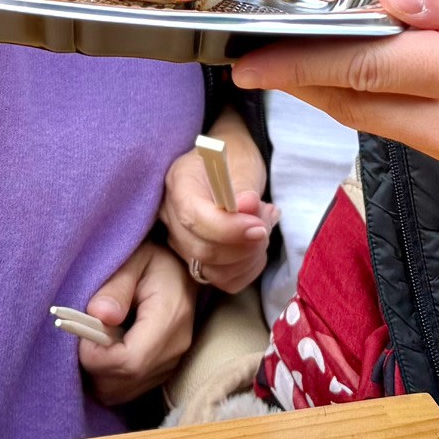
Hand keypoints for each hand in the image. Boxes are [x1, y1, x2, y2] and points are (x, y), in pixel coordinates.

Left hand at [75, 241, 196, 406]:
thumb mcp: (135, 259)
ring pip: (121, 391)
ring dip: (98, 373)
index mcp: (170, 317)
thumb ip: (116, 287)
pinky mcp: (163, 371)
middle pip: (123, 381)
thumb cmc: (155, 261)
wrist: (183, 271)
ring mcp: (171, 363)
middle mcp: (175, 347)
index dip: (97, 355)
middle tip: (85, 334)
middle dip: (93, 365)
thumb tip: (99, 315)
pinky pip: (127, 390)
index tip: (81, 332)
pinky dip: (109, 377)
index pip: (130, 360)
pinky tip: (107, 350)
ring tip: (96, 340)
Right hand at [162, 110, 276, 294]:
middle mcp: (171, 216)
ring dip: (249, 257)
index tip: (260, 226)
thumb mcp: (242, 161)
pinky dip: (248, 269)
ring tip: (265, 227)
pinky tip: (257, 246)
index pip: (194, 217)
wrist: (230, 165)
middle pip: (202, 250)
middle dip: (245, 244)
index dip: (229, 229)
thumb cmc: (235, 158)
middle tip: (268, 219)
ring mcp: (180, 241)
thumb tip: (246, 207)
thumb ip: (243, 186)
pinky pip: (224, 280)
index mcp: (178, 183)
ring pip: (213, 271)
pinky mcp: (196, 260)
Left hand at [228, 0, 438, 205]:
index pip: (365, 66)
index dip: (297, 61)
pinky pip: (429, 142)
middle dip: (306, 84)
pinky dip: (398, 112)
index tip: (248, 56)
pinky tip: (398, 82)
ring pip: (392, 129)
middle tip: (258, 61)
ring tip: (320, 60)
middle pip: (363, 107)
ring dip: (351, 97)